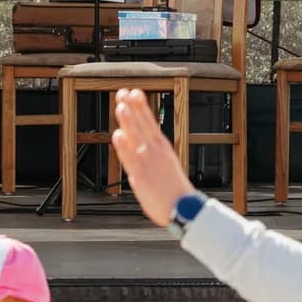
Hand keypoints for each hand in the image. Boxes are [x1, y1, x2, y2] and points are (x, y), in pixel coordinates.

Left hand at [111, 88, 197, 226]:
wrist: (184, 209)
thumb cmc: (174, 192)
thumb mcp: (166, 165)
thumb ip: (151, 156)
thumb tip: (138, 150)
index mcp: (162, 147)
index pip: (149, 122)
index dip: (140, 106)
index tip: (133, 92)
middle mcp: (155, 151)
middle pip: (141, 125)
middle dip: (132, 107)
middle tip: (123, 92)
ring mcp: (147, 162)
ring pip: (136, 138)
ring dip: (129, 121)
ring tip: (121, 105)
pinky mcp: (141, 176)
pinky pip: (129, 159)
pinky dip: (124, 147)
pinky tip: (118, 135)